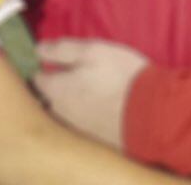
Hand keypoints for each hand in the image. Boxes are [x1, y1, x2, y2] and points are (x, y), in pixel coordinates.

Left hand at [32, 39, 148, 151]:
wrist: (154, 114)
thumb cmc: (120, 76)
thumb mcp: (91, 51)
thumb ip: (61, 50)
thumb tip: (38, 50)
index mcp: (56, 90)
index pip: (37, 79)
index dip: (45, 68)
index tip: (56, 63)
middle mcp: (61, 114)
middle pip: (48, 99)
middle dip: (54, 89)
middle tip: (71, 77)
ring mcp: (77, 130)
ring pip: (64, 114)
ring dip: (70, 104)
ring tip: (86, 92)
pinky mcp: (95, 140)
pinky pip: (82, 126)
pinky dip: (85, 117)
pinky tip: (99, 109)